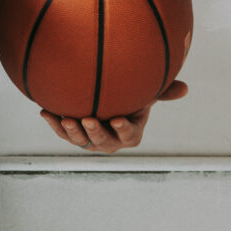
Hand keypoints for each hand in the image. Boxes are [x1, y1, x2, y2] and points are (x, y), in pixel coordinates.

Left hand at [40, 81, 188, 153]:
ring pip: (80, 140)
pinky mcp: (72, 135)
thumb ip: (162, 92)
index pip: (128, 135)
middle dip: (95, 132)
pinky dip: (54, 123)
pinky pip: (62, 132)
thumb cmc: (131, 97)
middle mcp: (110, 141)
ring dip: (72, 131)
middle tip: (89, 119)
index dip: (123, 129)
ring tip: (67, 118)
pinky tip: (45, 111)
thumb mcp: (146, 94)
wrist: (106, 100)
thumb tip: (185, 88)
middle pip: (103, 141)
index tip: (117, 118)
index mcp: (130, 133)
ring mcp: (90, 141)